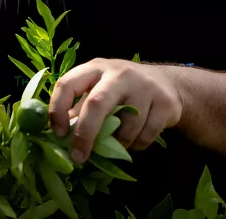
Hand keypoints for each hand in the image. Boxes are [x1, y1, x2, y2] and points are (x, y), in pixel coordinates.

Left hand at [48, 58, 183, 163]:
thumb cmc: (123, 89)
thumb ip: (80, 106)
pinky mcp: (164, 103)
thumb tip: (61, 135)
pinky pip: (144, 136)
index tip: (58, 133)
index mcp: (96, 68)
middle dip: (85, 134)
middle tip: (78, 157)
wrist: (167, 84)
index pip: (68, 83)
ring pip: (124, 127)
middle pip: (96, 103)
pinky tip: (136, 136)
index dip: (58, 109)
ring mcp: (143, 86)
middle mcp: (119, 73)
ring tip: (119, 139)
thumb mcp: (99, 88)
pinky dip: (136, 145)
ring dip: (118, 143)